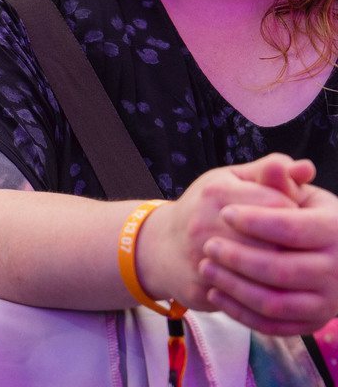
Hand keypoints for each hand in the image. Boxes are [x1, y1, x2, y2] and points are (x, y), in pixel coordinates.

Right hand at [138, 156, 301, 309]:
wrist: (161, 247)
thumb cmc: (205, 209)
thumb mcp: (231, 181)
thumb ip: (269, 173)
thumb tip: (305, 167)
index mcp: (217, 192)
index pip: (278, 204)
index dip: (296, 213)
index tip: (296, 218)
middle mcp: (205, 223)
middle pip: (273, 242)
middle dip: (293, 248)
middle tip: (298, 248)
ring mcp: (200, 257)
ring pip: (261, 275)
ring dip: (280, 275)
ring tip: (285, 268)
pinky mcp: (200, 287)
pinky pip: (243, 299)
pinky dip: (260, 295)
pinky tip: (267, 288)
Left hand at [199, 176, 337, 334]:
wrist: (334, 260)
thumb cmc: (304, 218)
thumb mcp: (299, 193)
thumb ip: (281, 179)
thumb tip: (275, 164)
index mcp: (336, 231)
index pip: (291, 229)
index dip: (255, 221)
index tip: (224, 212)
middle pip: (281, 270)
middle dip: (238, 258)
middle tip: (208, 244)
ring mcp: (327, 303)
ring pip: (274, 303)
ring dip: (234, 287)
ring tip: (206, 267)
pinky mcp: (311, 323)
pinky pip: (273, 326)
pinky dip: (240, 313)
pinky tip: (215, 293)